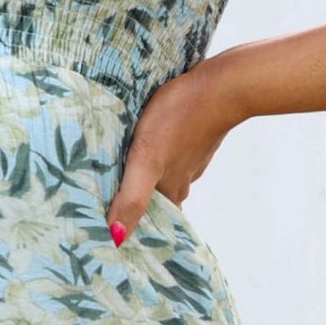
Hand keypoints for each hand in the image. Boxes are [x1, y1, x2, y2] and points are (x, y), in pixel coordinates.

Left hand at [105, 53, 247, 241]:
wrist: (219, 85)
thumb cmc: (179, 119)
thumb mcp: (146, 160)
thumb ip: (132, 197)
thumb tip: (117, 239)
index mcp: (169, 192)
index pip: (148, 222)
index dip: (129, 229)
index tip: (107, 236)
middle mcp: (180, 181)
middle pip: (154, 203)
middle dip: (134, 208)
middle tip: (106, 209)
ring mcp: (188, 159)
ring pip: (162, 178)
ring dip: (143, 182)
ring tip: (117, 179)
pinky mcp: (191, 137)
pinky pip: (170, 154)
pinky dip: (156, 158)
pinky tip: (142, 148)